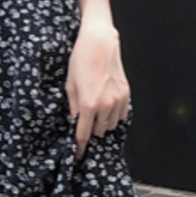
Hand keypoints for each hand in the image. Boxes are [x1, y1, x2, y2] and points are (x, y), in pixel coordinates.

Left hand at [66, 22, 130, 160]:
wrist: (100, 42)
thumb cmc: (81, 60)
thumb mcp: (70, 85)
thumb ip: (73, 107)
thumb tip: (75, 122)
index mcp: (88, 105)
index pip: (83, 135)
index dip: (79, 146)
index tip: (77, 154)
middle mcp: (105, 105)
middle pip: (98, 132)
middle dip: (90, 130)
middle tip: (85, 123)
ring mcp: (118, 100)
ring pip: (111, 125)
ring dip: (102, 124)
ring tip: (96, 114)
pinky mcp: (126, 94)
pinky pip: (122, 115)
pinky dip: (114, 116)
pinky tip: (107, 108)